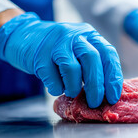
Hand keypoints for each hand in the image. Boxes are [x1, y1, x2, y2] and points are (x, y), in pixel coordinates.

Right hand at [0, 12, 122, 107]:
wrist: (23, 35)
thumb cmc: (58, 50)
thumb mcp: (79, 51)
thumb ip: (93, 66)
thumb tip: (106, 94)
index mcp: (90, 35)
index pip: (108, 54)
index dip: (113, 77)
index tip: (113, 96)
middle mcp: (75, 35)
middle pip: (92, 59)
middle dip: (96, 85)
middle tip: (95, 103)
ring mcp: (56, 42)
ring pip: (71, 67)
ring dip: (74, 86)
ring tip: (72, 93)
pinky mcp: (38, 54)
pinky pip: (50, 76)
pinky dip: (56, 87)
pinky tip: (56, 88)